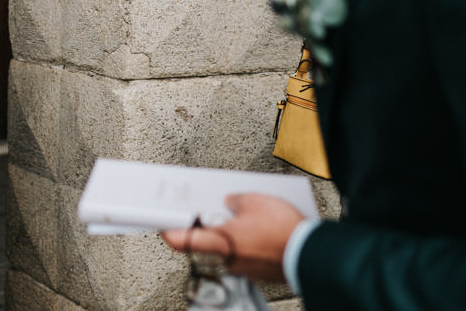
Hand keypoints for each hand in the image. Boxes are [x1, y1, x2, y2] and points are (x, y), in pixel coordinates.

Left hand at [161, 193, 304, 282]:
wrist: (312, 254)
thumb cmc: (283, 231)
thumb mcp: (255, 202)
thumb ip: (236, 200)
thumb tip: (231, 202)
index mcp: (219, 242)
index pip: (179, 240)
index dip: (166, 228)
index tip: (158, 219)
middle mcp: (226, 259)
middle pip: (200, 243)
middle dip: (198, 226)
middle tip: (197, 211)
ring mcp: (241, 268)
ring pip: (221, 249)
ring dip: (222, 233)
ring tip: (229, 215)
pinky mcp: (256, 270)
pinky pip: (240, 254)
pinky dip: (239, 241)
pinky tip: (249, 227)